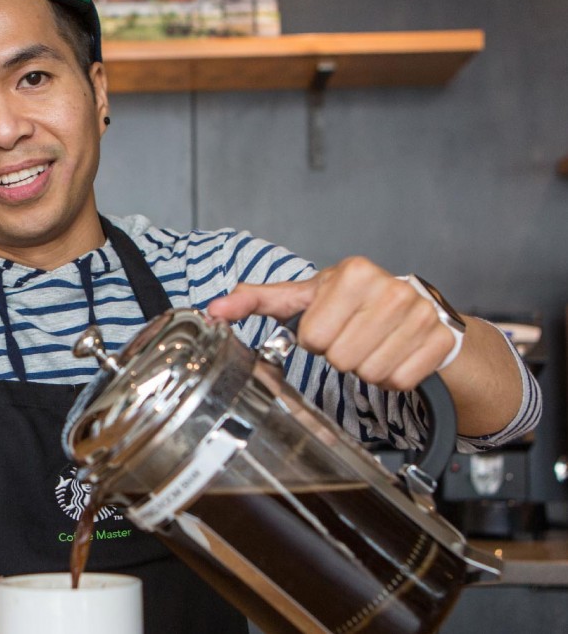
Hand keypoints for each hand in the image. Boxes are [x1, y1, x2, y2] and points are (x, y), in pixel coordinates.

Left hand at [205, 256, 455, 390]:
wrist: (415, 307)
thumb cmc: (350, 302)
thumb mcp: (303, 296)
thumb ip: (255, 300)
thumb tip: (213, 309)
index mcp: (353, 273)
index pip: (313, 337)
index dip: (315, 339)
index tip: (328, 324)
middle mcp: (391, 288)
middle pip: (341, 358)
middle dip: (340, 355)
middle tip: (350, 337)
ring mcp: (421, 313)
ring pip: (371, 373)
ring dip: (365, 368)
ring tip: (371, 345)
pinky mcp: (441, 339)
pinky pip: (401, 381)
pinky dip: (394, 378)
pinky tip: (393, 354)